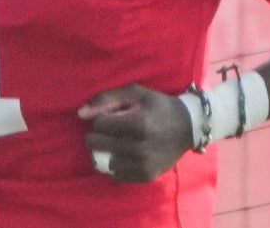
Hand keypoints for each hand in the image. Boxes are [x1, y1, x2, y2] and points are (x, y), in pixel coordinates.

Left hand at [78, 83, 192, 181]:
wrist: (189, 127)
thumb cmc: (158, 106)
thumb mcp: (135, 93)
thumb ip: (106, 98)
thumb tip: (80, 114)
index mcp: (138, 124)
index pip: (99, 124)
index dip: (103, 117)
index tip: (114, 115)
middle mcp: (140, 148)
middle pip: (96, 143)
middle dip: (99, 133)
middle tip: (113, 129)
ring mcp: (142, 165)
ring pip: (101, 160)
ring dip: (105, 149)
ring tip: (117, 142)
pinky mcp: (145, 176)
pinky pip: (114, 174)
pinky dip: (114, 163)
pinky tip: (123, 154)